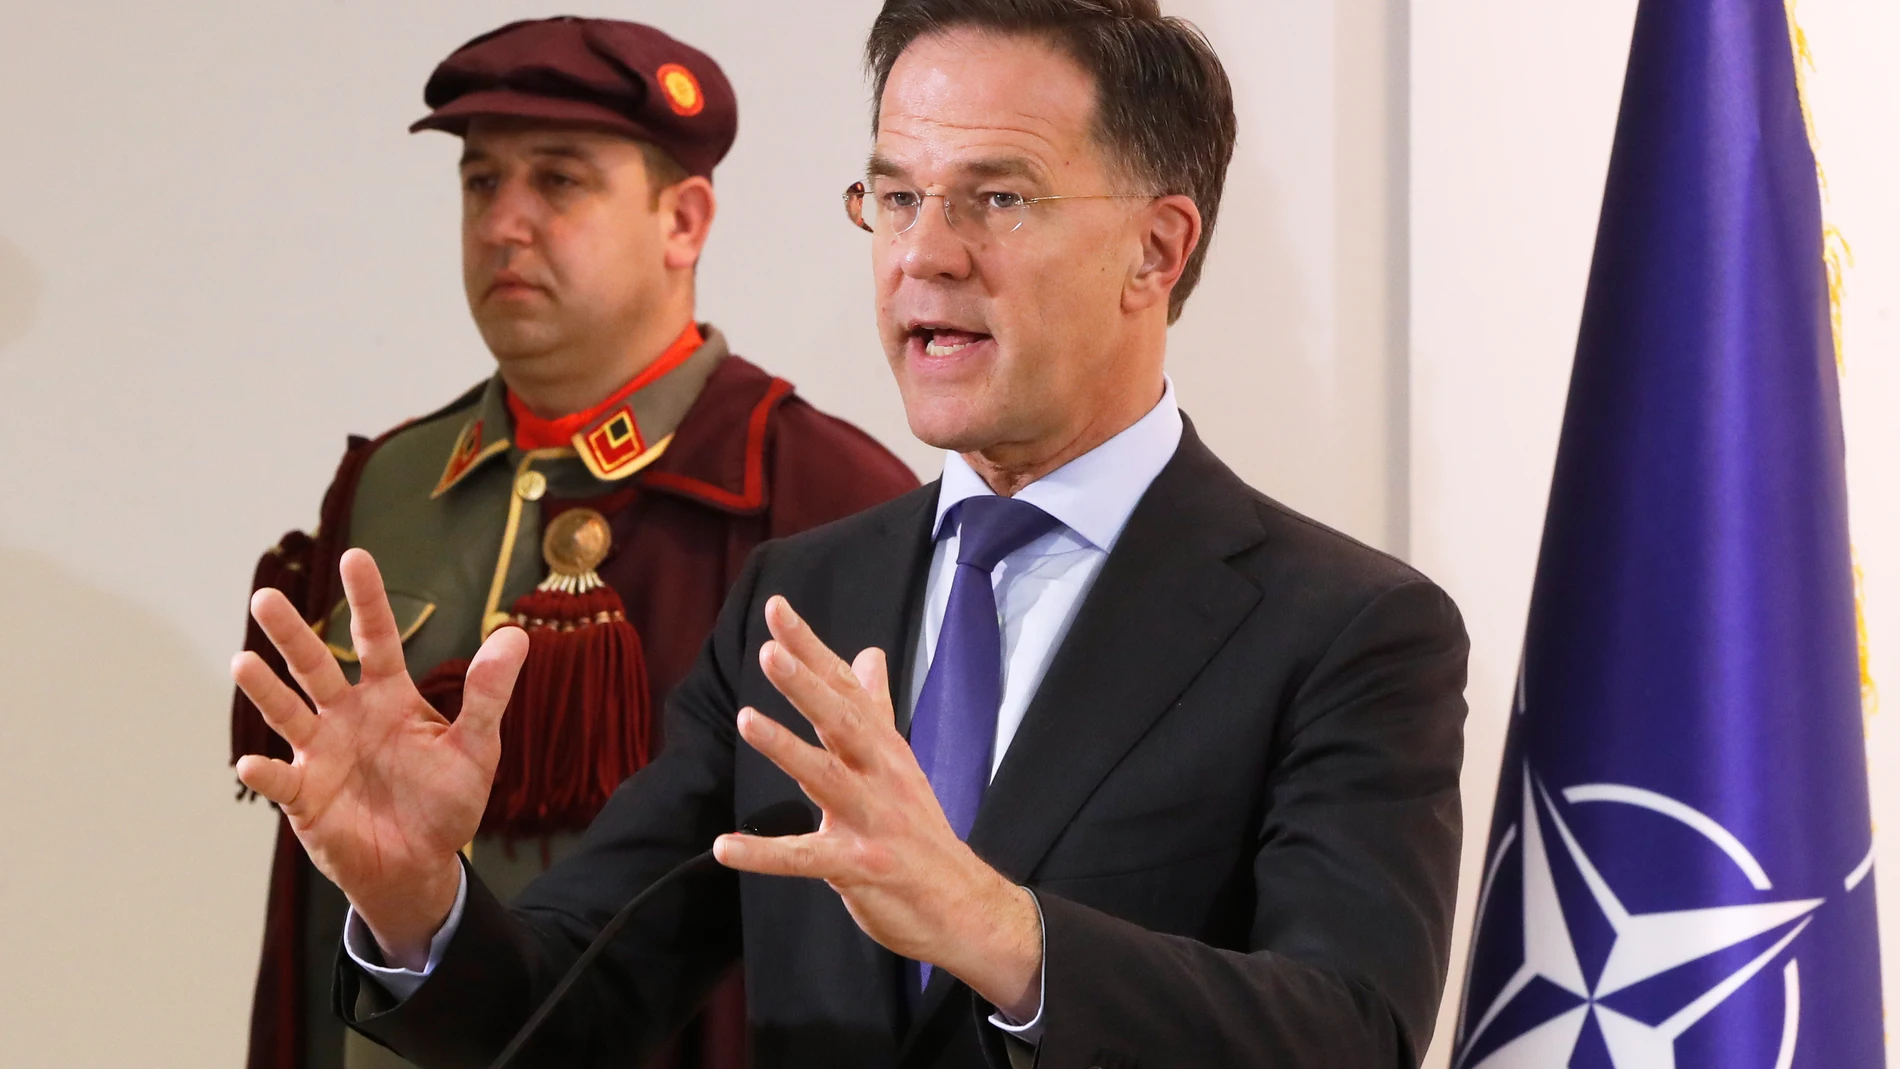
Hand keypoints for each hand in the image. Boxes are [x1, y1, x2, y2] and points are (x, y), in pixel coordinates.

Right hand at [233, 548, 527, 968]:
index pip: (377, 639)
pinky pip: (282, 780)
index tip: (355, 556)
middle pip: (316, 666)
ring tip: (242, 661)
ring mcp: (322, 753)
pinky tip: (250, 762)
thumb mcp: (477, 747)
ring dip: (265, 690)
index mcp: (390, 697)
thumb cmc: (447, 801)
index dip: (368, 600)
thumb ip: (489, 694)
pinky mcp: (306, 796)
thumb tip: (516, 635)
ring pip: (288, 712)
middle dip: (292, 633)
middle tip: (266, 597)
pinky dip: (265, 772)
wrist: (421, 864)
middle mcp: (348, 716)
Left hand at [712, 597, 1041, 1019]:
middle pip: (842, 721)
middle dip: (806, 685)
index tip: (777, 609)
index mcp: (884, 748)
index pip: (844, 688)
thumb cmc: (920, 832)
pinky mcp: (862, 867)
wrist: (964, 905)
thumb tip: (868, 653)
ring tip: (746, 719)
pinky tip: (725, 847)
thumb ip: (876, 709)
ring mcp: (873, 820)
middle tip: (770, 651)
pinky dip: (766, 854)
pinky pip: (807, 858)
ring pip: (828, 777)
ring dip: (787, 748)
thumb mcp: (900, 764)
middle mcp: (881, 775)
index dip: (811, 648)